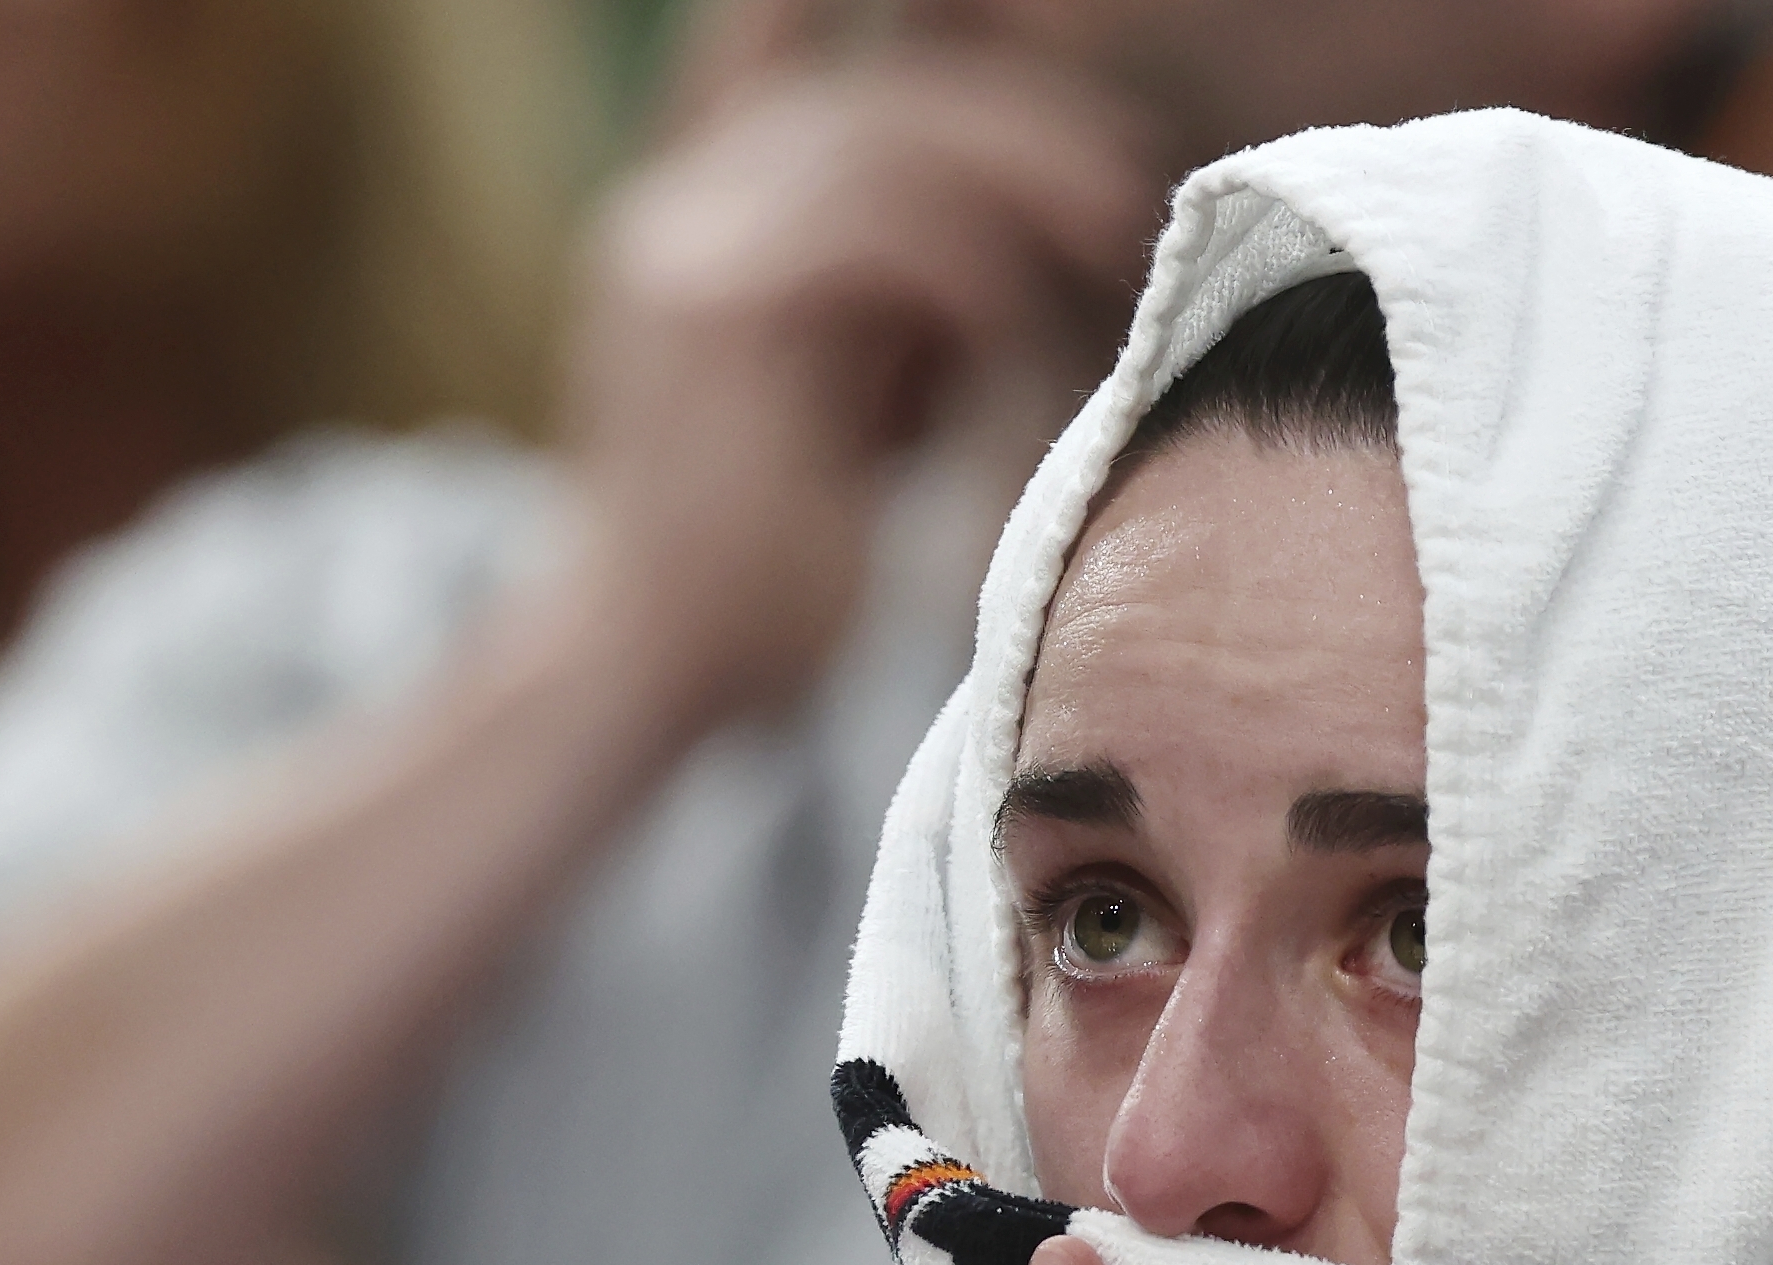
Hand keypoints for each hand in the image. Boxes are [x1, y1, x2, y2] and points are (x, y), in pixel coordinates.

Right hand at [547, 51, 1160, 735]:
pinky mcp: (709, 311)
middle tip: (1120, 183)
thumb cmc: (768, 566)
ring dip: (1012, 179)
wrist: (652, 669)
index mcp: (698, 218)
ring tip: (1108, 227)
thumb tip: (1027, 248)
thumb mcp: (850, 404)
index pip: (827, 87)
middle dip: (1010, 128)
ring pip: (876, 147)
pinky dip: (970, 266)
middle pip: (866, 102)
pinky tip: (1028, 312)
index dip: (959, 97)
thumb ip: (901, 309)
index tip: (1081, 146)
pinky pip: (873, 238)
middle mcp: (674, 209)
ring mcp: (679, 248)